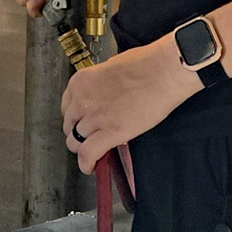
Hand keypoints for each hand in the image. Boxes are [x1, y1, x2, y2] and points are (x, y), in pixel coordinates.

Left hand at [62, 41, 197, 172]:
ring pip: (76, 143)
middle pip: (69, 126)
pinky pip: (88, 154)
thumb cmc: (146, 64)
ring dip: (83, 149)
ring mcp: (95, 117)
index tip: (81, 123)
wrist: (164, 71)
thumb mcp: (112, 68)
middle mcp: (83, 100)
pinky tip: (90, 167)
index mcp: (81, 82)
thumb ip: (101, 85)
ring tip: (92, 153)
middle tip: (90, 137)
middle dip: (78, 134)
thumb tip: (104, 97)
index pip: (67, 108)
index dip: (75, 119)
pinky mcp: (111, 132)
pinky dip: (87, 164)